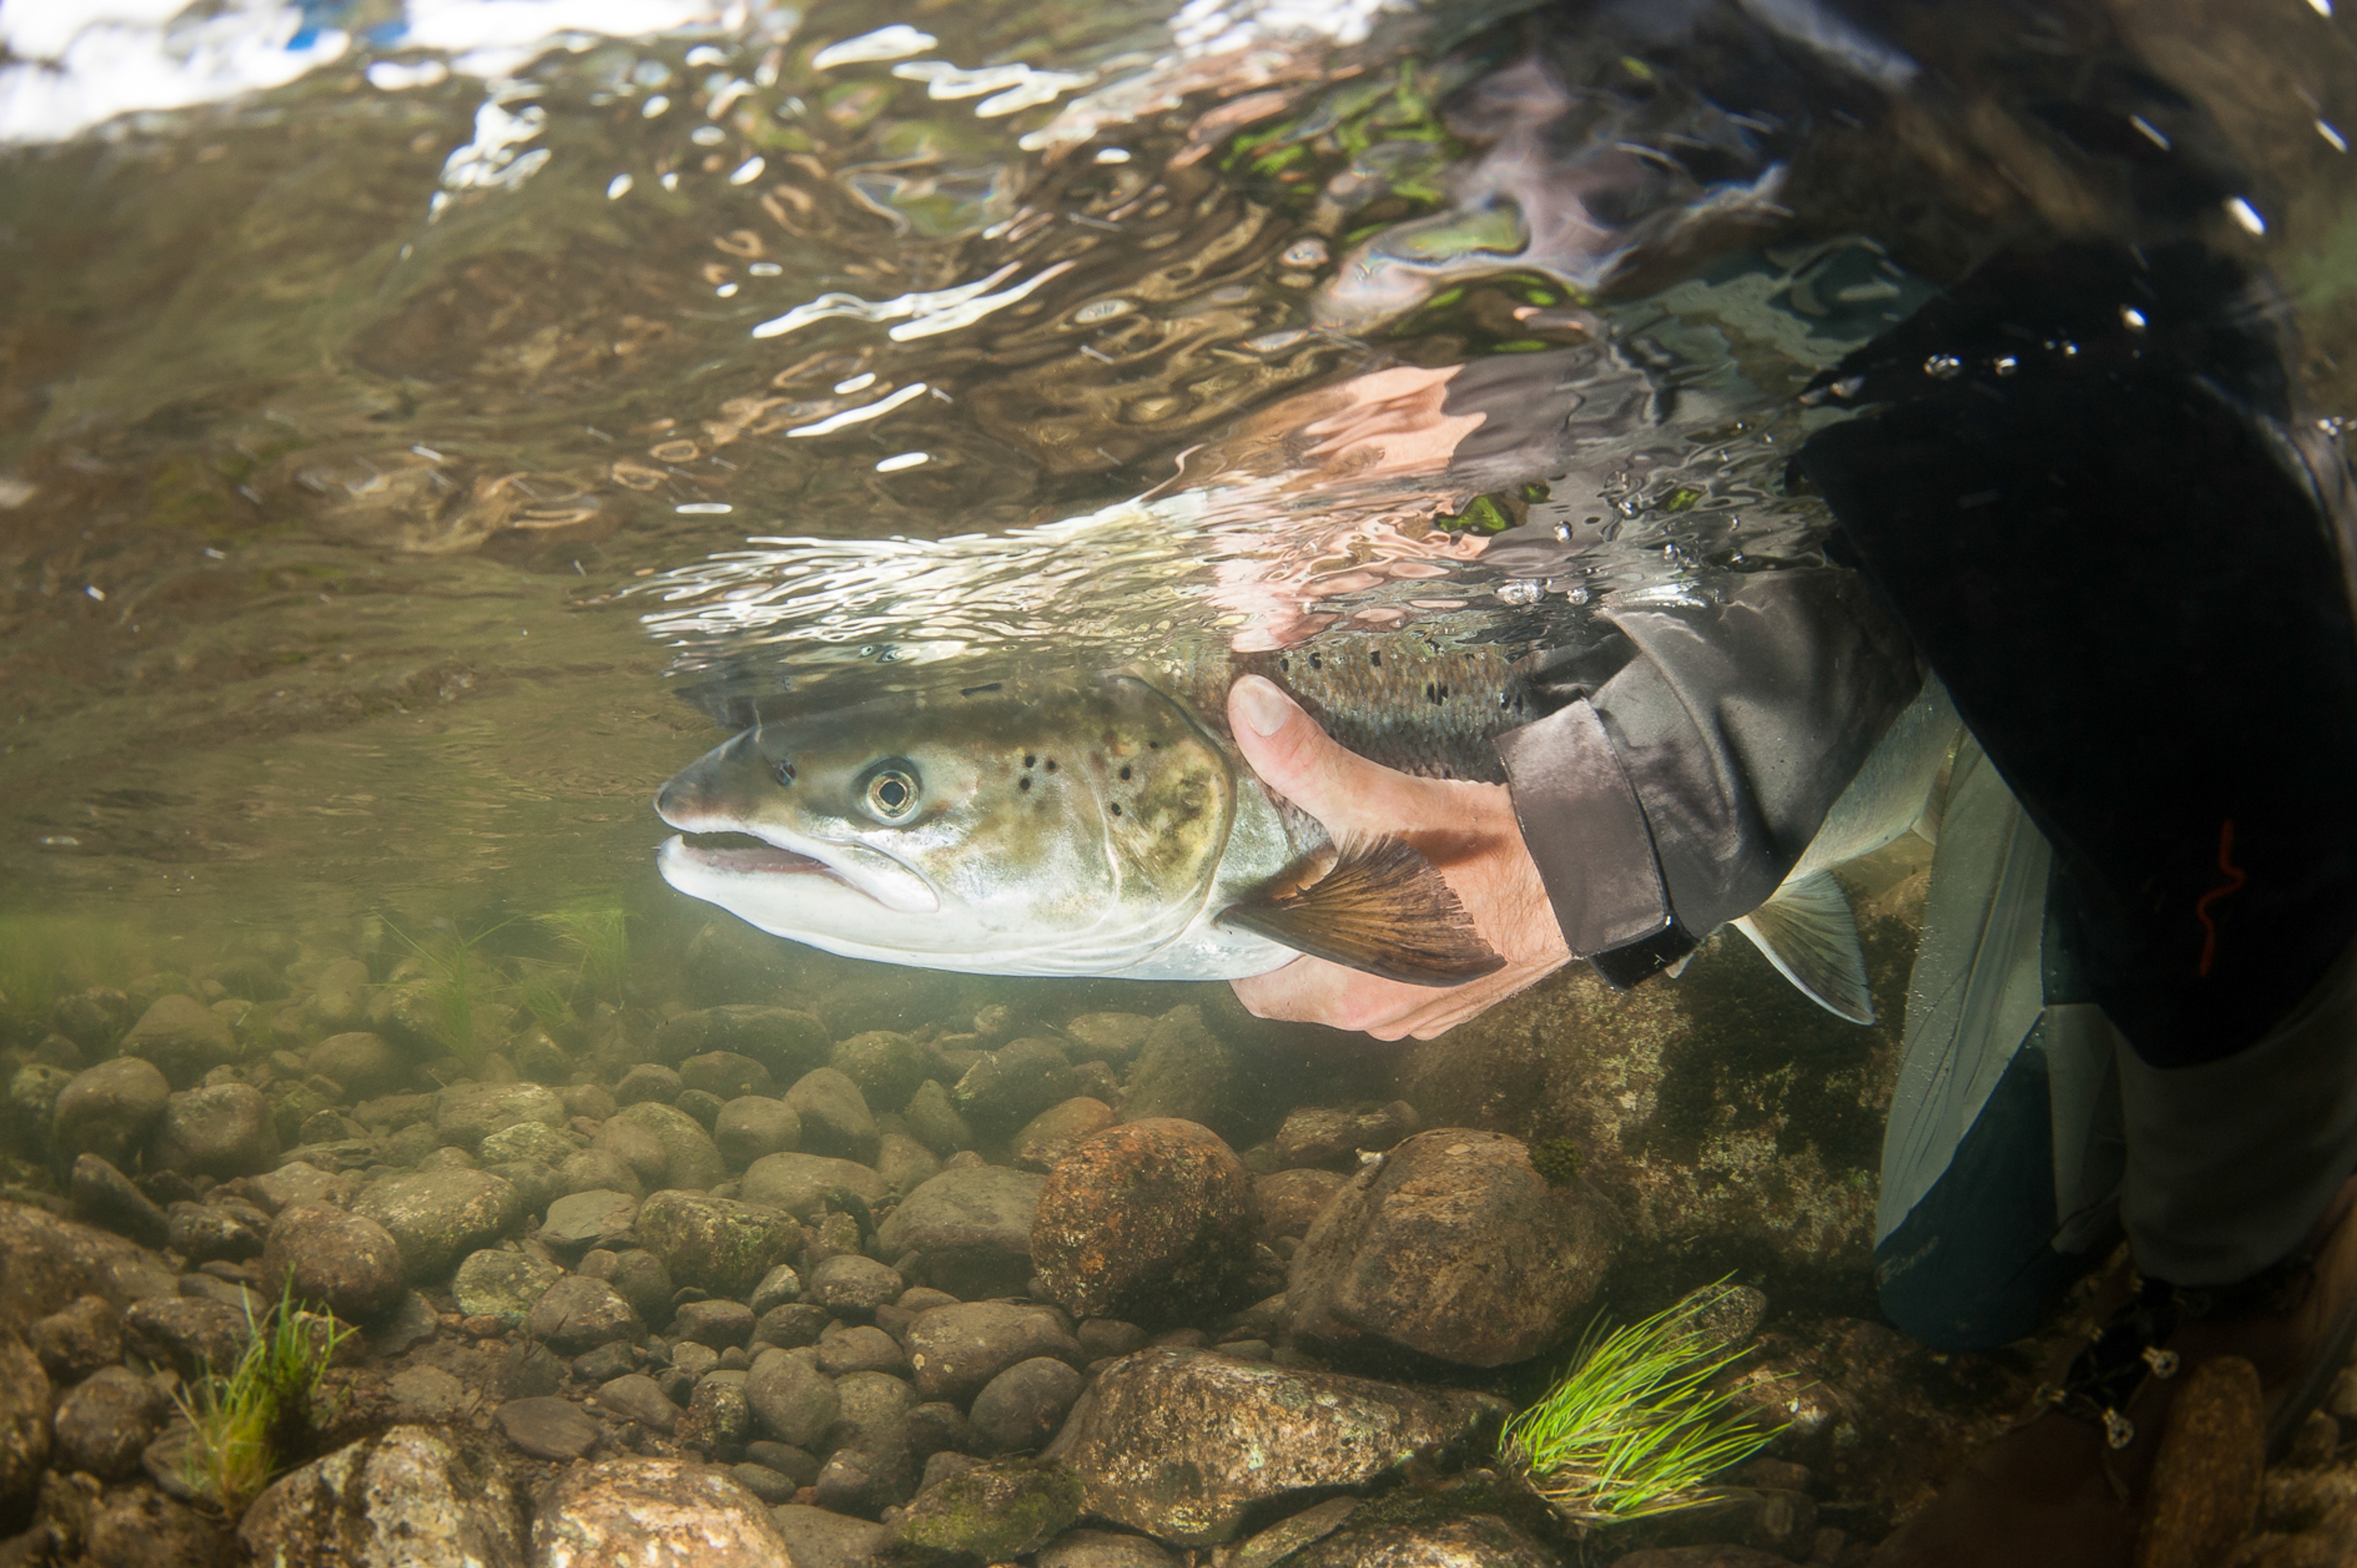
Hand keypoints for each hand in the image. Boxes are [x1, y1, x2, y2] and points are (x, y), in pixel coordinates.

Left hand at [1226, 674, 1571, 1038]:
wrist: (1586, 871)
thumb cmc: (1484, 849)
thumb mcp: (1383, 802)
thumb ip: (1303, 761)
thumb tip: (1248, 706)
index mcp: (1344, 986)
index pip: (1254, 991)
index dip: (1246, 945)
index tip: (1252, 898)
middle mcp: (1377, 1018)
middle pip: (1299, 990)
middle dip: (1294, 941)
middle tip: (1300, 879)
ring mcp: (1421, 1016)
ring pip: (1350, 990)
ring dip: (1344, 950)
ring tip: (1351, 885)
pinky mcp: (1458, 1005)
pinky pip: (1399, 989)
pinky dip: (1392, 956)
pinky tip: (1408, 905)